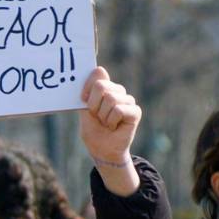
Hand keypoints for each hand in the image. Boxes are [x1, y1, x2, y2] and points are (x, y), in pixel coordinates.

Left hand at [78, 67, 142, 195]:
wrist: (102, 150)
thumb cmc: (93, 130)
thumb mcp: (85, 110)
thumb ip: (90, 91)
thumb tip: (99, 68)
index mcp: (105, 88)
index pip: (98, 73)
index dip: (88, 86)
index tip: (83, 99)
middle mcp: (118, 91)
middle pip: (101, 86)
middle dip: (93, 105)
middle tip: (97, 117)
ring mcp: (128, 100)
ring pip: (111, 99)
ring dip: (103, 116)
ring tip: (106, 123)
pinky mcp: (135, 111)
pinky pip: (119, 110)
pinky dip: (112, 121)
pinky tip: (114, 127)